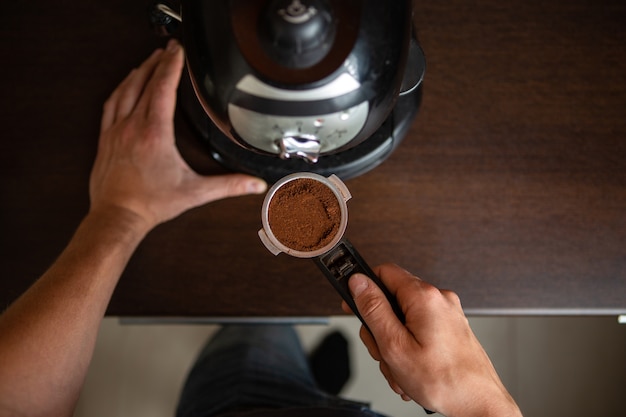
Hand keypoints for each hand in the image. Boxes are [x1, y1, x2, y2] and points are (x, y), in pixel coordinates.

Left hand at [89, 40, 266, 230]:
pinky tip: (126, 86)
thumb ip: (228, 186)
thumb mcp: (194, 193)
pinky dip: (120, 89)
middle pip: (143, 82)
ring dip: (138, 72)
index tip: (178, 51)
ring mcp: (115, 130)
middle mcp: (132, 126)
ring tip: (149, 61)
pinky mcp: (106, 138)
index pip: (163, 88)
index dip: (171, 66)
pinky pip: (110, 104)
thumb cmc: (151, 204)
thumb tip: (253, 185)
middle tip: (168, 50)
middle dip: (157, 62)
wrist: (117, 216)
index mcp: (154, 133)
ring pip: (125, 90)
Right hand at [345, 264, 521, 416]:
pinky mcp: (450, 328)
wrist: (479, 404)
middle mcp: (439, 299)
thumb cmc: (445, 381)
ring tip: (402, 368)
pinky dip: (410, 349)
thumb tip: (358, 282)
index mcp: (424, 297)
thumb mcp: (395, 345)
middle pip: (392, 299)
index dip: (363, 287)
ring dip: (395, 345)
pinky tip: (413, 370)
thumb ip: (373, 309)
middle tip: (384, 352)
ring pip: (403, 319)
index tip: (352, 303)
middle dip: (380, 328)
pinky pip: (418, 331)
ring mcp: (447, 314)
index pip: (383, 271)